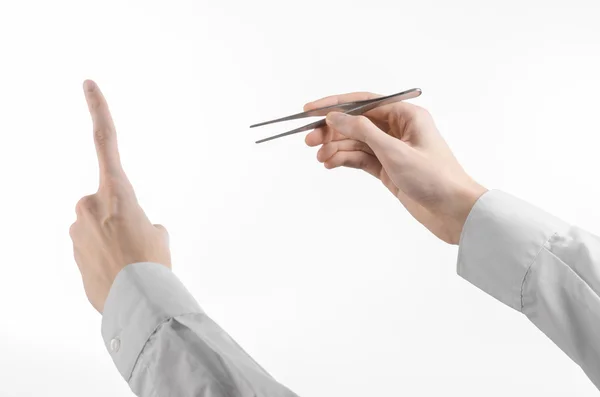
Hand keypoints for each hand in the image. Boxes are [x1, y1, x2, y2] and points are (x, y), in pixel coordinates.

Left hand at [69, 80, 170, 312]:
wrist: (137, 303)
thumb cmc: (153, 264)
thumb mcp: (160, 236)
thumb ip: (143, 223)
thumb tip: (132, 230)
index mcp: (116, 192)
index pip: (106, 141)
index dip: (98, 110)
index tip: (87, 84)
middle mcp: (89, 204)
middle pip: (106, 200)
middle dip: (119, 214)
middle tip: (137, 240)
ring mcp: (76, 229)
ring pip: (97, 225)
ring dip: (112, 237)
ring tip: (130, 259)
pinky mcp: (72, 252)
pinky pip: (91, 245)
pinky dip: (104, 255)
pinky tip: (117, 270)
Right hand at [304, 92, 486, 243]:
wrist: (454, 211)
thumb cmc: (434, 177)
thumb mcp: (394, 151)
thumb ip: (363, 131)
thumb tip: (336, 116)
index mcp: (406, 115)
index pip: (363, 102)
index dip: (335, 104)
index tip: (310, 110)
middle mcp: (398, 128)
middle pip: (356, 122)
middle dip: (332, 130)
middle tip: (309, 140)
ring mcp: (392, 149)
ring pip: (356, 143)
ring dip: (336, 148)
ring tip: (320, 157)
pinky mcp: (388, 168)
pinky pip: (361, 159)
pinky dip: (345, 160)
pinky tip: (331, 164)